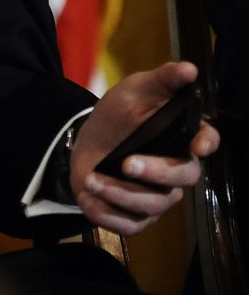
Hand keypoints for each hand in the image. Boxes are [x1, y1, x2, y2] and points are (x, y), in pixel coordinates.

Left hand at [70, 61, 218, 234]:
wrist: (87, 139)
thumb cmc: (118, 113)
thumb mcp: (135, 89)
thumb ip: (162, 79)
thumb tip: (189, 69)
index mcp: (182, 136)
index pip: (207, 140)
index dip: (205, 142)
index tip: (197, 143)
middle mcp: (176, 169)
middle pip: (182, 177)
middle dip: (154, 172)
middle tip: (126, 162)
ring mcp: (158, 196)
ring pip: (152, 204)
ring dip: (119, 193)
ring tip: (91, 178)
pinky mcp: (136, 216)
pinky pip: (129, 225)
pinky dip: (107, 214)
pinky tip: (89, 197)